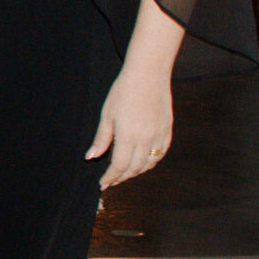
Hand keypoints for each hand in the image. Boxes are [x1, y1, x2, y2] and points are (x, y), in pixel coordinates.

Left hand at [87, 61, 171, 188]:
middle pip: (135, 168)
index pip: (119, 166)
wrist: (148, 74)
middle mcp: (146, 139)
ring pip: (149, 164)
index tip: (103, 184)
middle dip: (122, 177)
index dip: (111, 177)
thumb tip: (91, 157)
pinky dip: (151, 162)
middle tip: (112, 180)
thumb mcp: (107, 114)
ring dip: (136, 172)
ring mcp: (159, 135)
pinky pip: (161, 154)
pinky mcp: (167, 130)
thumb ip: (101, 139)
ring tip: (125, 173)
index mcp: (128, 135)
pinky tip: (142, 162)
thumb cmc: (124, 91)